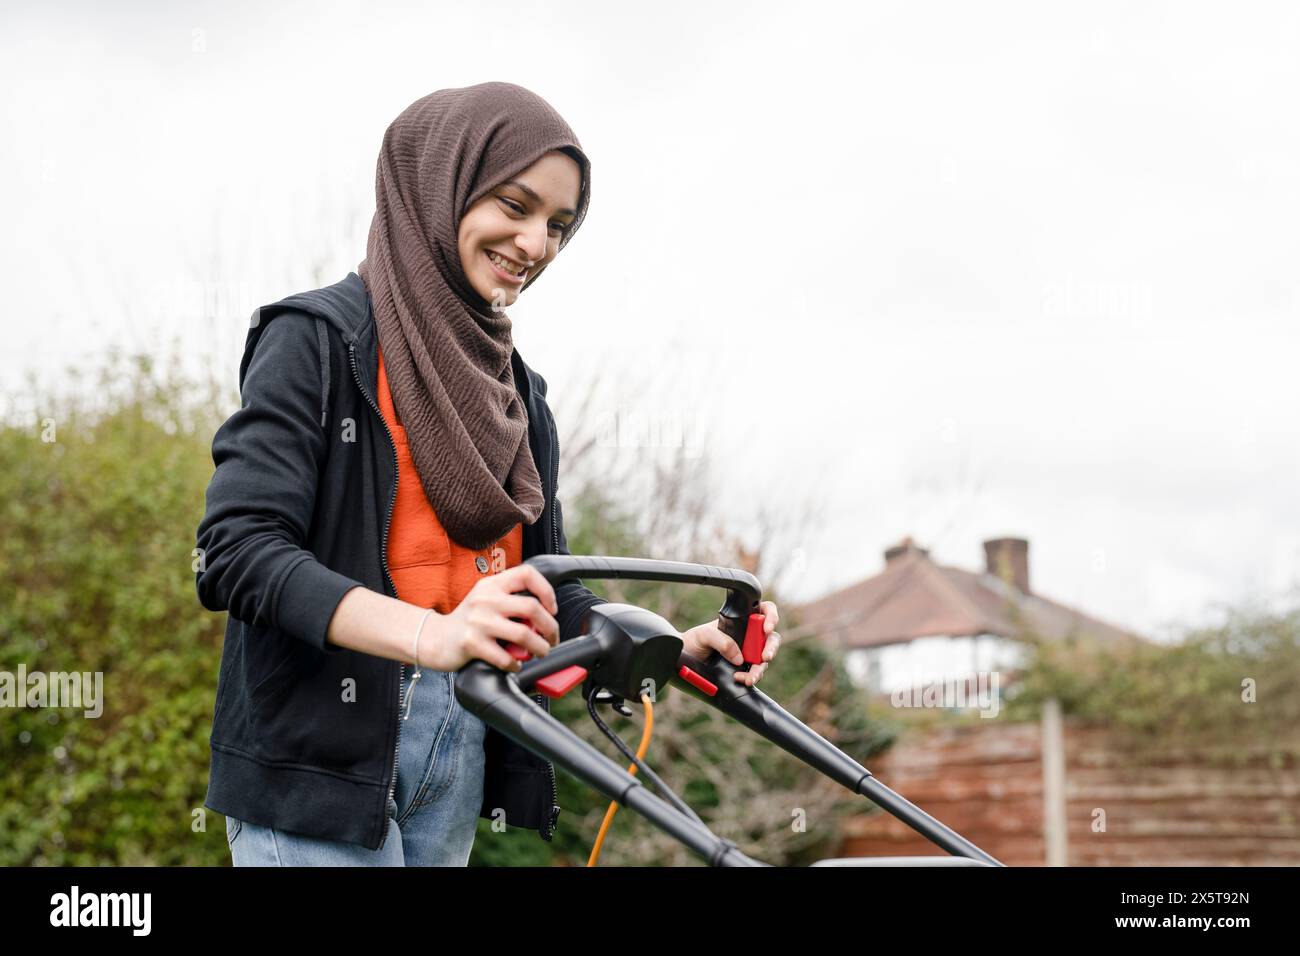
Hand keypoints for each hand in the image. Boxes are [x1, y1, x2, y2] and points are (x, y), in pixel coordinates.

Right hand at [422, 564, 559, 672]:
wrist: (436, 638)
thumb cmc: (468, 620)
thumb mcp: (486, 599)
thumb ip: (510, 599)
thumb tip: (545, 615)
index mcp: (492, 584)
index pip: (527, 574)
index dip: (546, 590)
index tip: (552, 608)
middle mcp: (486, 599)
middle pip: (531, 607)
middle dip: (550, 626)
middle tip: (552, 638)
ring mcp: (478, 621)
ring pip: (523, 634)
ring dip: (540, 647)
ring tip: (541, 652)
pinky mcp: (472, 643)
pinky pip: (505, 657)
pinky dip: (516, 663)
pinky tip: (516, 664)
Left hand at [680, 600, 780, 686]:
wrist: (684, 661)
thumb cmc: (693, 641)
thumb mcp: (703, 635)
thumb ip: (721, 640)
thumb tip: (739, 657)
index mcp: (741, 620)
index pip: (764, 611)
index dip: (771, 616)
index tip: (767, 628)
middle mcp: (748, 635)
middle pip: (770, 637)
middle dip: (771, 647)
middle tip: (765, 656)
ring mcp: (748, 652)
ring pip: (765, 658)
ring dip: (761, 668)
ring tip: (751, 677)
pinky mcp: (745, 668)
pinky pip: (755, 672)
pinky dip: (752, 676)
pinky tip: (743, 679)